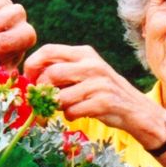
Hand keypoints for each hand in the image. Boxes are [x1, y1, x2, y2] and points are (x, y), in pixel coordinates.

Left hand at [24, 44, 162, 143]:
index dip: (32, 65)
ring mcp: (98, 84)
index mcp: (84, 53)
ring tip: (65, 107)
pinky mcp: (103, 102)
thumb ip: (63, 70)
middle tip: (44, 99)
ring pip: (60, 96)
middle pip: (51, 74)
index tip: (29, 79)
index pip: (48, 50)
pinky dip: (69, 115)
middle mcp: (92, 65)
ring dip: (57, 106)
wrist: (136, 109)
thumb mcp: (86, 72)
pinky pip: (72, 111)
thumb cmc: (103, 91)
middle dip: (42, 90)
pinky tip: (77, 114)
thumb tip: (31, 79)